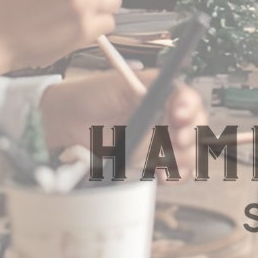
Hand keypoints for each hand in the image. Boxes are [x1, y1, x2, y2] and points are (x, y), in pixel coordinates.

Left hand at [40, 70, 206, 178]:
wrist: (61, 123)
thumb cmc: (87, 96)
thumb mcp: (118, 82)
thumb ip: (147, 84)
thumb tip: (174, 83)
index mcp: (160, 93)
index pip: (187, 99)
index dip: (190, 106)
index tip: (179, 115)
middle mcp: (163, 116)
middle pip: (196, 126)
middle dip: (192, 134)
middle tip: (177, 139)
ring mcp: (156, 140)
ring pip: (188, 151)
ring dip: (185, 158)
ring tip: (168, 160)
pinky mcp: (146, 162)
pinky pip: (170, 171)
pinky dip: (173, 175)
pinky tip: (163, 175)